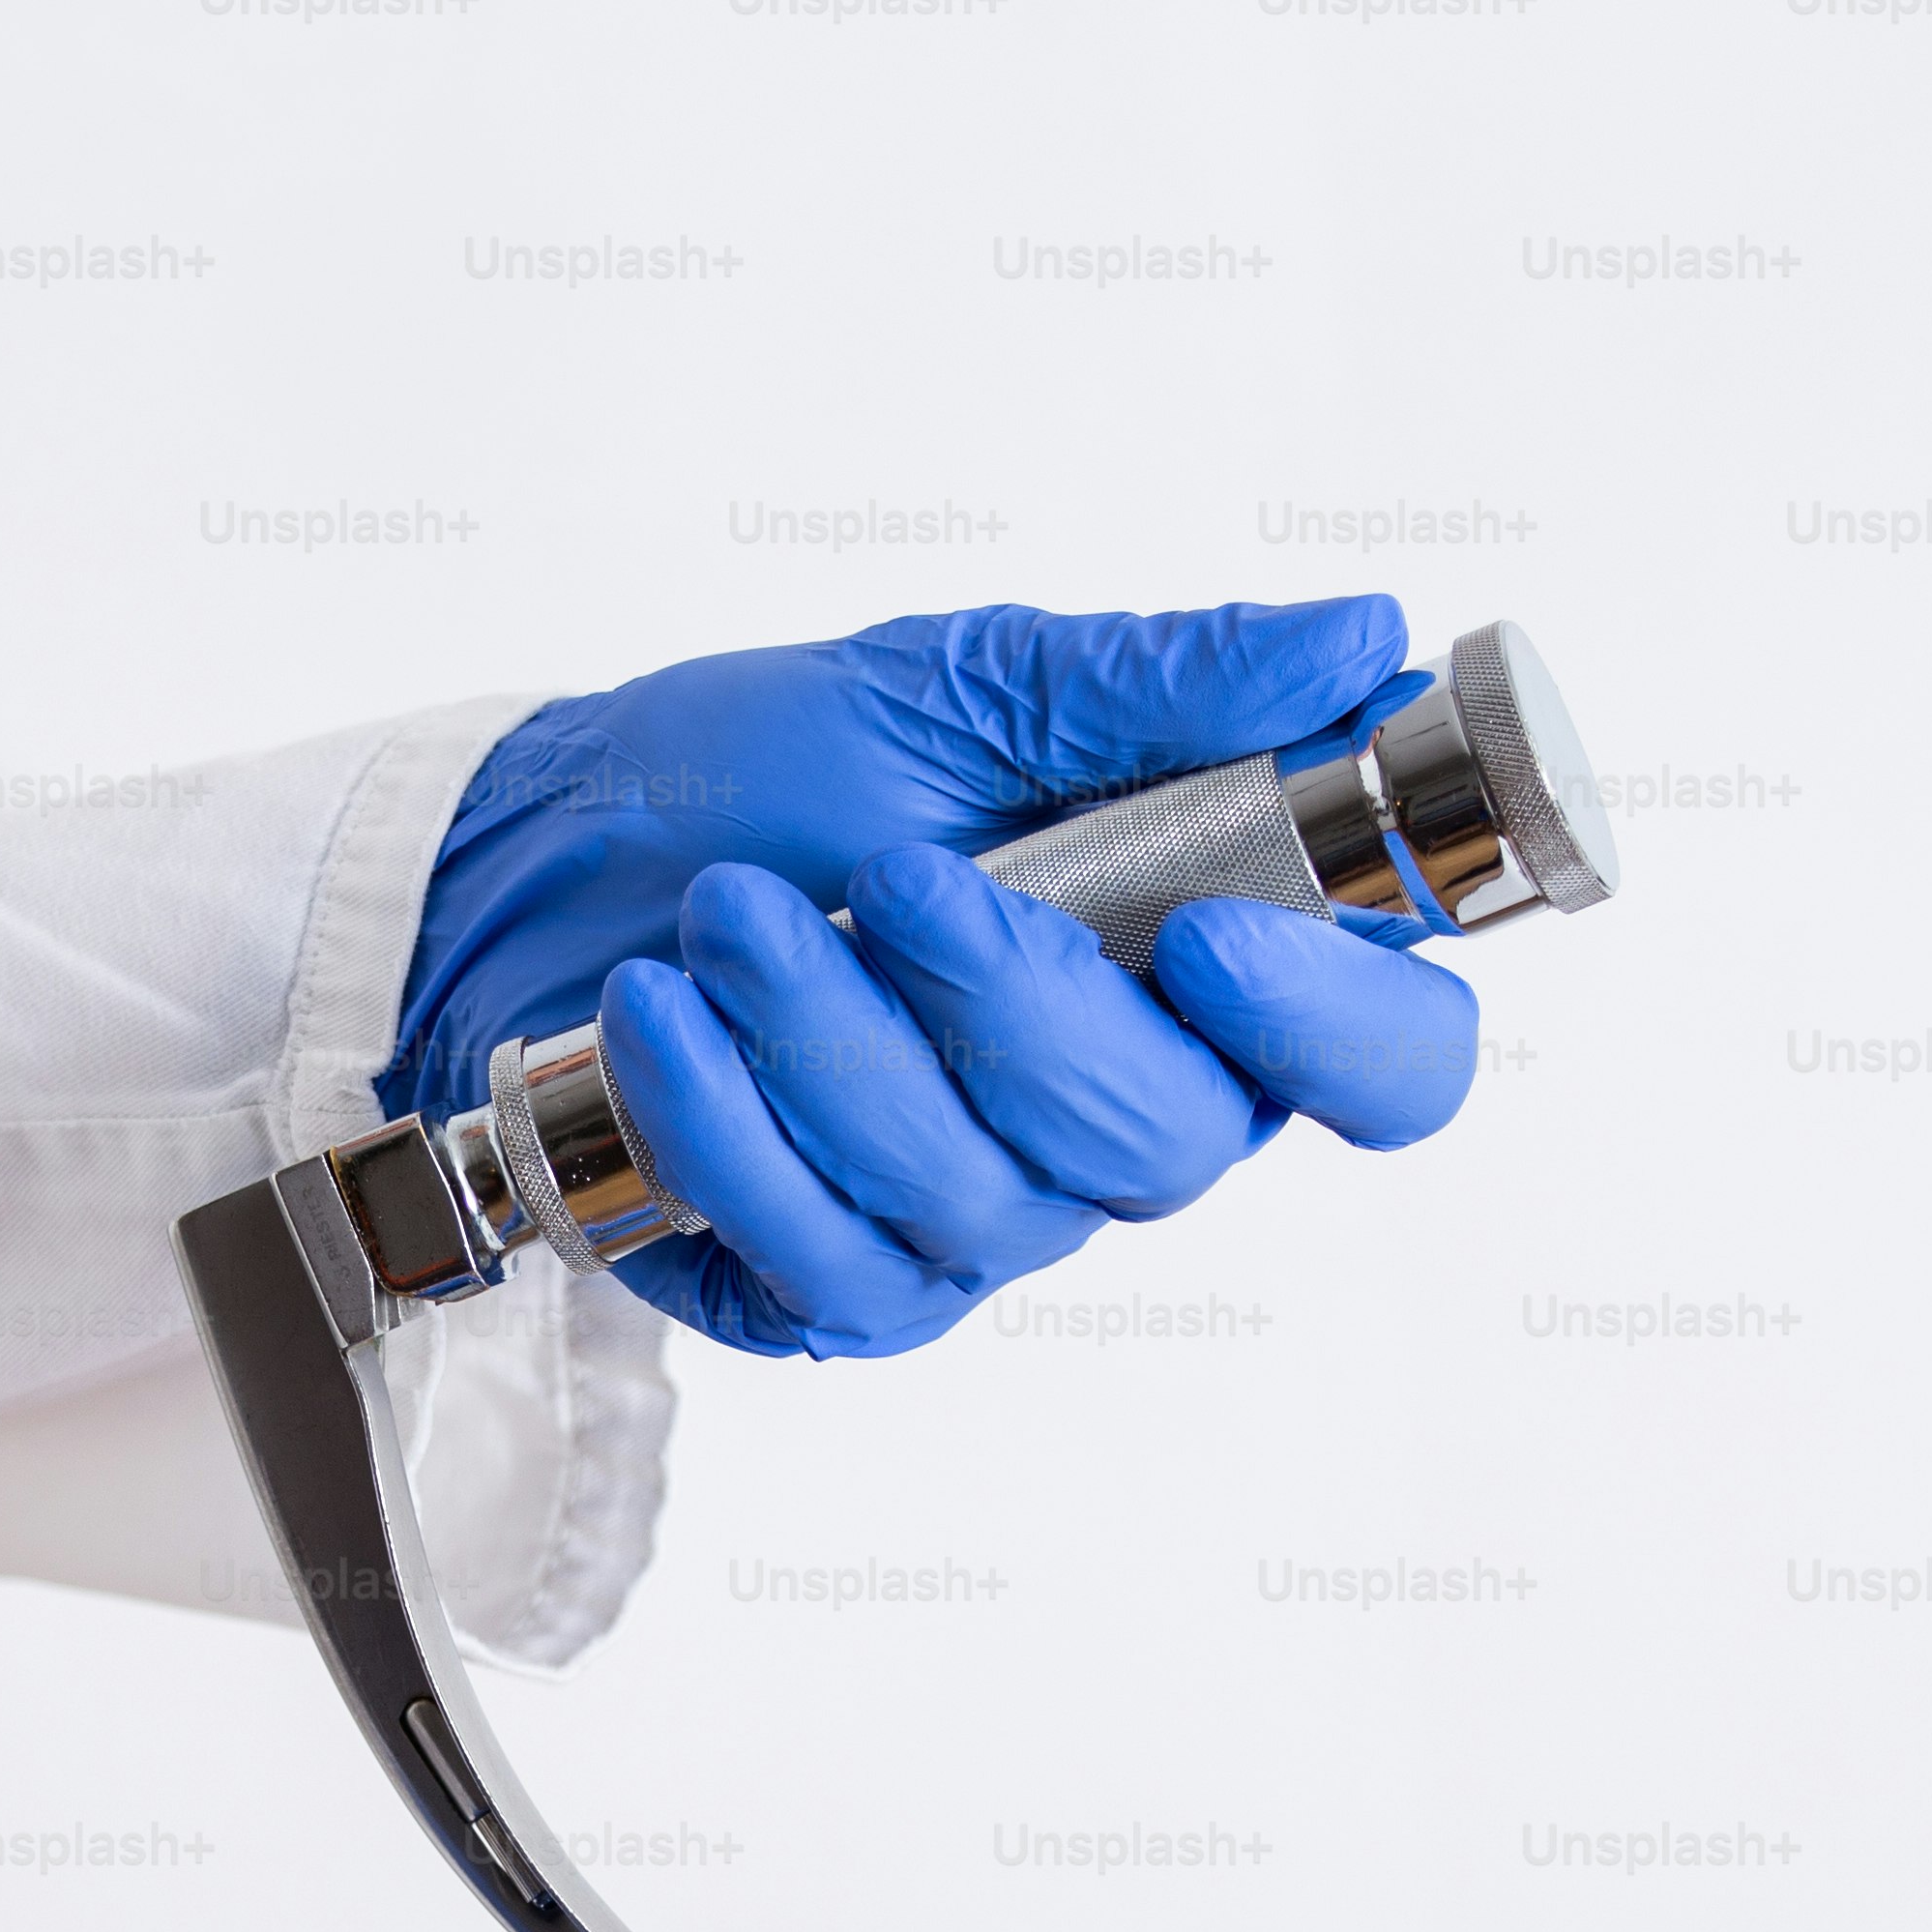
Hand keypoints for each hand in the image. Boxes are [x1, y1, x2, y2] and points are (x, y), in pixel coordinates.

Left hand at [384, 598, 1482, 1358]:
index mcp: (1208, 978)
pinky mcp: (843, 1293)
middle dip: (1012, 999)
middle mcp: (1123, 1124)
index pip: (1387, 1066)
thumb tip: (1362, 638)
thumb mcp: (965, 686)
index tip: (1211, 937)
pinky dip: (731, 1118)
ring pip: (976, 1184)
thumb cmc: (771, 777)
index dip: (1337, 1026)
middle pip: (1164, 1137)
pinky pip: (826, 1250)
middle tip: (889, 874)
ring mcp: (987, 1225)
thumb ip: (1163, 683)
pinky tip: (658, 1013)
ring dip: (832, 1032)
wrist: (544, 863)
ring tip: (725, 910)